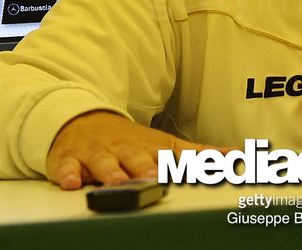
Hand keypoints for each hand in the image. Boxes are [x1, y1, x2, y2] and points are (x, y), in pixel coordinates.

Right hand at [45, 111, 213, 189]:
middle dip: (143, 167)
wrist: (82, 120)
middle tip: (152, 175)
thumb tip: (233, 155)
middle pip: (135, 158)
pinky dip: (68, 173)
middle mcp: (124, 150)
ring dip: (110, 172)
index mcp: (148, 148)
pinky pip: (67, 167)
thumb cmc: (128, 140)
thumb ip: (198, 154)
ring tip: (115, 181)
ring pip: (103, 163)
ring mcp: (97, 154)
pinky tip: (71, 182)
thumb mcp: (165, 144)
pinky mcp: (70, 159)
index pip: (166, 157)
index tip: (193, 171)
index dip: (179, 164)